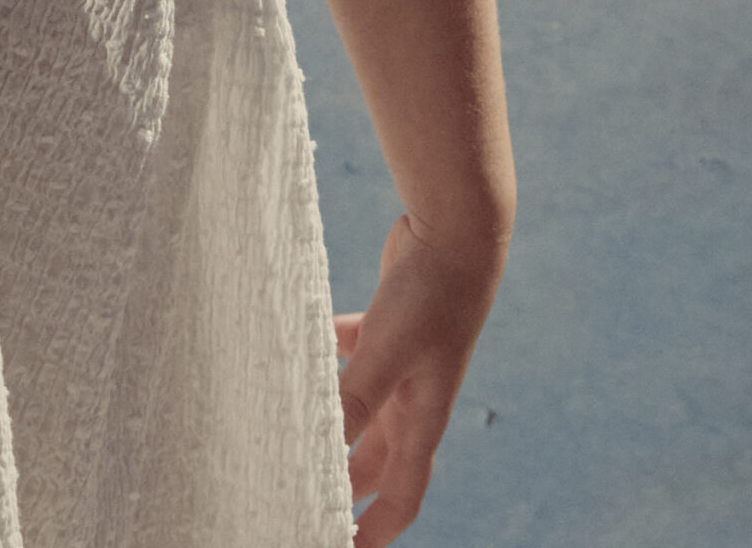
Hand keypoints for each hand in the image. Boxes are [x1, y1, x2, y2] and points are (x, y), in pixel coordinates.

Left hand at [333, 211, 504, 546]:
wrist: (456, 232)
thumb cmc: (431, 297)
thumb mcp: (386, 354)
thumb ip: (353, 398)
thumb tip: (322, 448)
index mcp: (422, 419)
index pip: (402, 493)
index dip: (377, 529)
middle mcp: (414, 397)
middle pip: (377, 458)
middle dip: (347, 484)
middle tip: (306, 496)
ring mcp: (402, 360)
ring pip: (363, 408)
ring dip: (334, 422)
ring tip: (295, 430)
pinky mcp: (387, 323)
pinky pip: (352, 350)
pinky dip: (328, 355)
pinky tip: (301, 346)